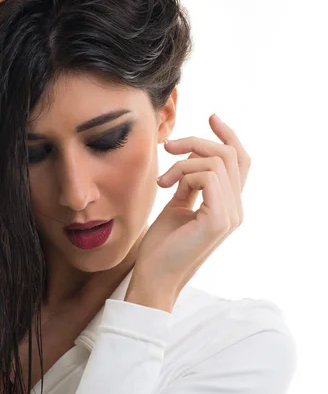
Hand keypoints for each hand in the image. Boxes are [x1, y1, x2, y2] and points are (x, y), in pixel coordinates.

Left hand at [125, 114, 251, 310]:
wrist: (153, 276)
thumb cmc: (161, 245)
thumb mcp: (177, 206)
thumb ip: (189, 185)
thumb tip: (190, 162)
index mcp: (228, 205)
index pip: (240, 161)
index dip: (229, 136)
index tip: (211, 116)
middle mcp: (236, 209)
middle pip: (230, 154)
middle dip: (197, 141)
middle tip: (168, 145)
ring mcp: (231, 215)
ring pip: (216, 162)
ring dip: (182, 162)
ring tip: (162, 181)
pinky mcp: (219, 219)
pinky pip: (207, 176)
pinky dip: (184, 173)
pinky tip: (167, 188)